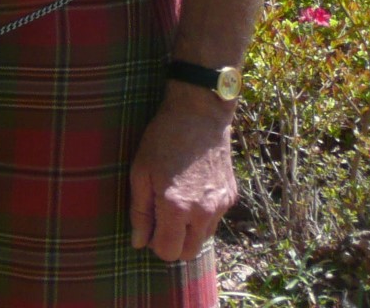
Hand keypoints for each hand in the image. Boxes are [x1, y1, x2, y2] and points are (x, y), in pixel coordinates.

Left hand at [128, 91, 236, 262]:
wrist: (199, 115)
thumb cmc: (163, 139)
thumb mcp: (140, 172)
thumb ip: (140, 212)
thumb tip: (138, 243)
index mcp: (177, 208)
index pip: (168, 252)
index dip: (154, 244)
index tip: (148, 228)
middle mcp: (203, 213)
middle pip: (188, 253)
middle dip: (172, 245)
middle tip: (160, 221)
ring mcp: (221, 206)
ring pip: (203, 240)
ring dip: (188, 233)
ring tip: (175, 205)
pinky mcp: (231, 198)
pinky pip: (215, 221)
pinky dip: (202, 218)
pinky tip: (191, 193)